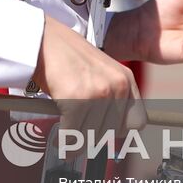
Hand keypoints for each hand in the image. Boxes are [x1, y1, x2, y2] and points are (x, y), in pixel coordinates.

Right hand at [33, 16, 145, 142]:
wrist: (44, 40)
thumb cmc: (68, 58)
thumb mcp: (100, 72)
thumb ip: (110, 97)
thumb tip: (108, 136)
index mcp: (125, 79)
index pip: (138, 121)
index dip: (122, 131)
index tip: (105, 132)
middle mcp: (117, 86)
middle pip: (114, 132)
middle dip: (95, 137)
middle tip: (79, 135)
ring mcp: (98, 93)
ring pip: (93, 136)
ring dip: (78, 142)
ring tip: (67, 137)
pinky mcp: (77, 100)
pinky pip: (73, 133)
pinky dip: (64, 141)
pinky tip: (59, 139)